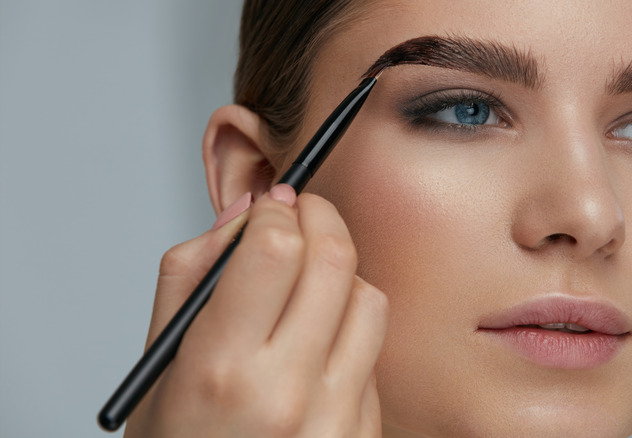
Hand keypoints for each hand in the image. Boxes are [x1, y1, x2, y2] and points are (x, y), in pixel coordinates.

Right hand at [124, 186, 387, 436]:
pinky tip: (319, 340)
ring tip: (310, 282)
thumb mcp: (159, 361)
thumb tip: (246, 214)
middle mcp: (285, 393)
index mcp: (219, 369)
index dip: (275, 212)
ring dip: (342, 272)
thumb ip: (194, 274)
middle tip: (303, 213)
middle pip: (333, 260)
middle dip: (319, 216)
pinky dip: (350, 326)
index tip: (271, 206)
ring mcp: (336, 417)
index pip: (273, 251)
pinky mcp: (366, 431)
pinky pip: (375, 349)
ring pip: (369, 297)